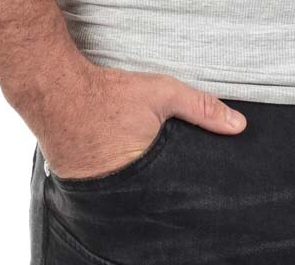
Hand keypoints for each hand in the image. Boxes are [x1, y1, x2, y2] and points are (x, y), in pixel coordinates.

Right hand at [25, 61, 246, 179]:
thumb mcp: (163, 95)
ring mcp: (99, 195)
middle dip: (168, 194)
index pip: (177, 197)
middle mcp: (122, 194)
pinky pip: (110, 192)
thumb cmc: (110, 95)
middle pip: (156, 201)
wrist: (56, 92)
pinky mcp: (82, 190)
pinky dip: (121, 182)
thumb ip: (201, 109)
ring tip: (150, 173)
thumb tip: (239, 125)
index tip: (205, 195)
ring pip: (134, 199)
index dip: (191, 195)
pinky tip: (125, 168)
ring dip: (144, 189)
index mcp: (146, 177)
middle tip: (178, 182)